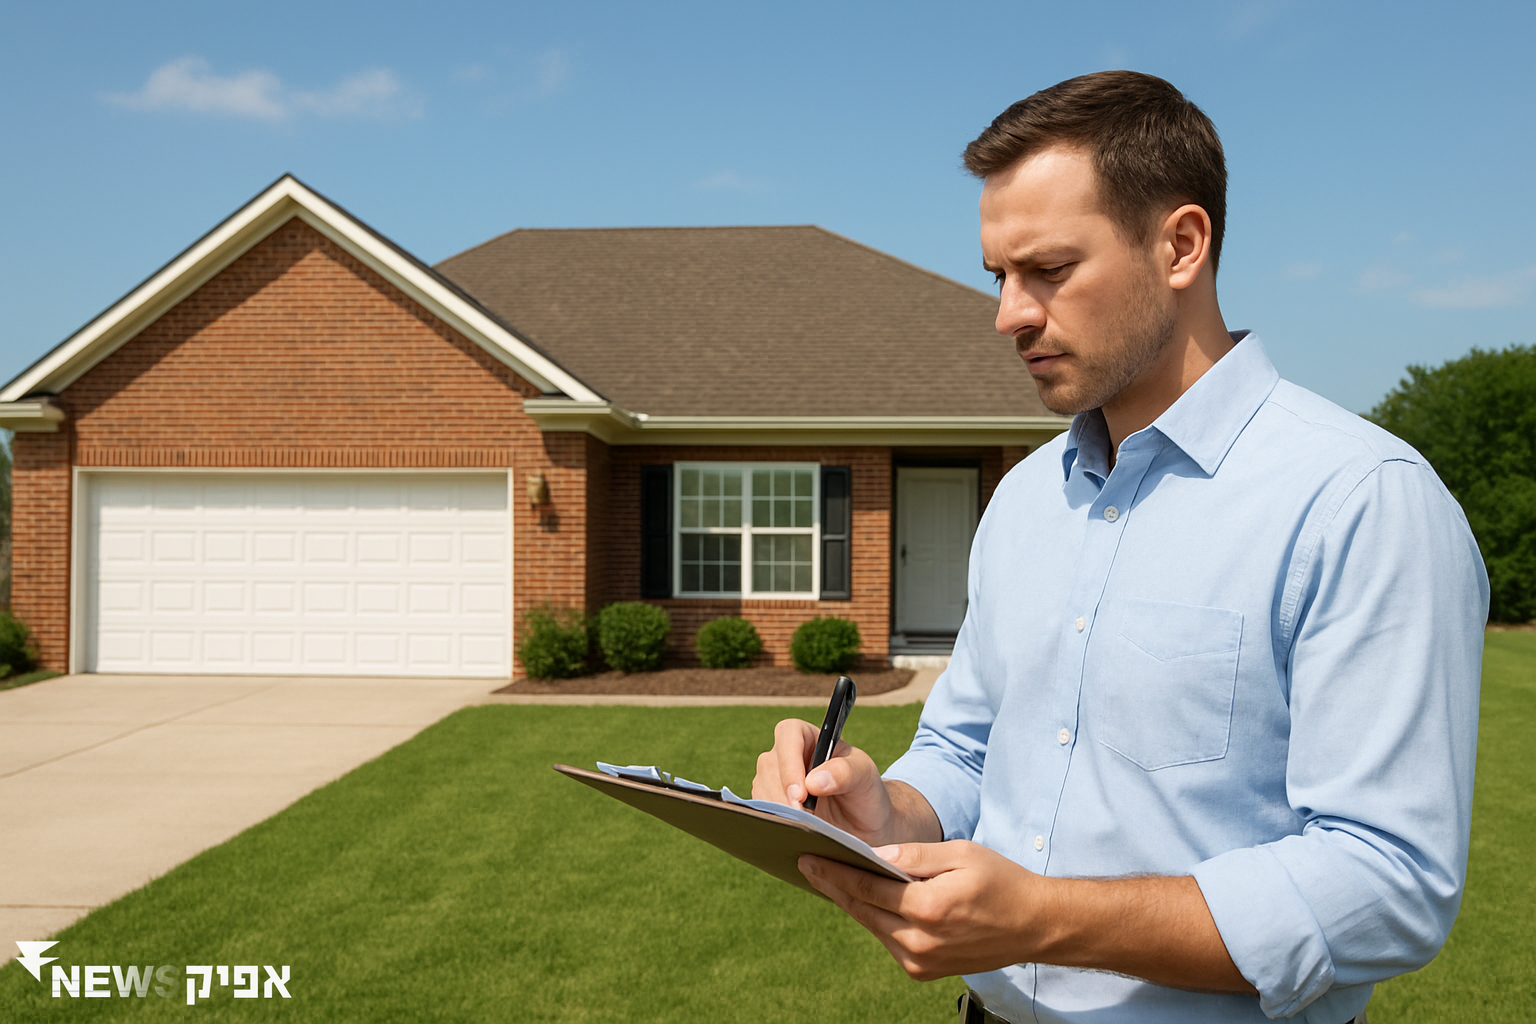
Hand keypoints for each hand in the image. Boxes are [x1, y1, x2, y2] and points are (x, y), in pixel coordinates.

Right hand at [752, 718, 900, 843]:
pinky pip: (762, 811)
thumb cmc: (865, 792)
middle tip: (803, 819)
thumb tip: (813, 782)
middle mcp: (786, 754)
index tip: (800, 793)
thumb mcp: (865, 777)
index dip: (790, 762)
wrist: (863, 826)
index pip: (788, 734)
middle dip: (784, 793)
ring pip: (762, 789)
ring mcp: (774, 779)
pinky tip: (791, 833)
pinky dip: (775, 822)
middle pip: (770, 765)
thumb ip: (844, 773)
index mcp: (808, 736)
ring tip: (802, 829)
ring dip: (778, 810)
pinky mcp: (770, 804)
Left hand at [800, 844, 1255, 993]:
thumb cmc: (1001, 881)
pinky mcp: (923, 970)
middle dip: (833, 885)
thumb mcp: (960, 853)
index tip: (807, 855)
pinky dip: (874, 919)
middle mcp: (919, 941)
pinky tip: (860, 899)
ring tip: (827, 877)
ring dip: (850, 903)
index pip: (867, 887)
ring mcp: (920, 961)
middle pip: (862, 909)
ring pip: (872, 926)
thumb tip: (873, 851)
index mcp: (928, 909)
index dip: (834, 870)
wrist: (1035, 925)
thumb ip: (915, 854)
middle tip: (806, 863)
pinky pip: (887, 940)